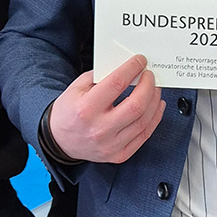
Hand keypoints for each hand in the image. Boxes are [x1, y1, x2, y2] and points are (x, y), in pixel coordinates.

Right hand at [48, 54, 164, 162]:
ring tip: (155, 89)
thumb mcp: (76, 88)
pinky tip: (156, 106)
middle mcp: (99, 129)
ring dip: (154, 101)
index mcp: (86, 109)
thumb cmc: (69, 112)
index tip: (140, 61)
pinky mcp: (118, 155)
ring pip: (143, 121)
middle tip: (150, 76)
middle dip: (148, 86)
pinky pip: (144, 136)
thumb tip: (126, 67)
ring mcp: (110, 145)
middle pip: (136, 106)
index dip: (132, 69)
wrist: (59, 141)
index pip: (116, 84)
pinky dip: (154, 119)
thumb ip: (101, 75)